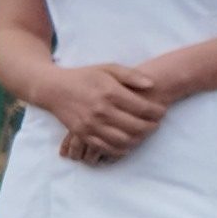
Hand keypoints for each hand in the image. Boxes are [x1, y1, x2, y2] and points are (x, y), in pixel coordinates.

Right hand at [46, 62, 168, 164]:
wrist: (54, 88)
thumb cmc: (85, 76)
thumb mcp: (108, 68)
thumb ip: (131, 75)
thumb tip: (152, 85)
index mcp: (110, 92)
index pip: (143, 108)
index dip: (158, 112)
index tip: (162, 111)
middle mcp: (101, 110)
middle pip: (136, 126)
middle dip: (151, 127)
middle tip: (156, 124)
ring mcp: (90, 124)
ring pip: (123, 140)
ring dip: (139, 140)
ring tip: (143, 134)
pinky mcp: (82, 134)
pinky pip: (106, 148)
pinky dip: (120, 149)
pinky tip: (127, 143)